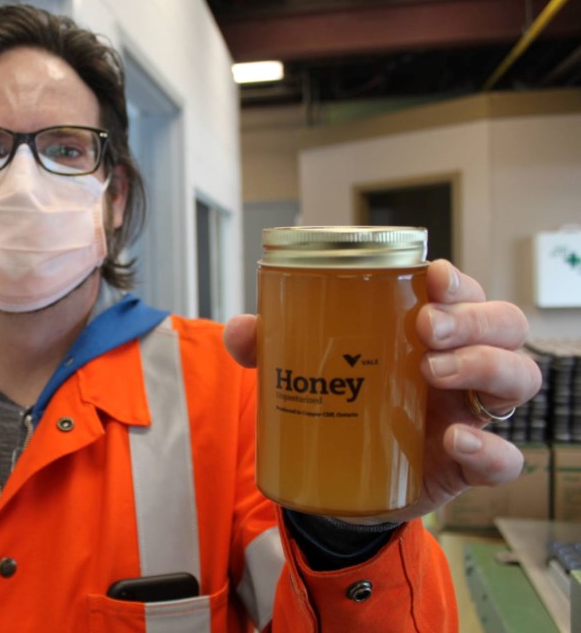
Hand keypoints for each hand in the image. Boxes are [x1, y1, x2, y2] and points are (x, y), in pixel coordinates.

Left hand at [223, 259, 541, 523]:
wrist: (339, 479)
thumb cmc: (337, 401)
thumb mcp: (303, 368)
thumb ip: (270, 345)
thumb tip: (240, 330)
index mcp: (430, 330)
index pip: (463, 293)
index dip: (456, 281)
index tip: (431, 277)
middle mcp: (463, 364)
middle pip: (502, 325)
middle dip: (472, 320)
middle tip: (426, 328)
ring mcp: (471, 414)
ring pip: (517, 378)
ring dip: (484, 366)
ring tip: (433, 371)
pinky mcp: (468, 465)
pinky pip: (505, 458)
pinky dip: (491, 449)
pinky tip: (456, 442)